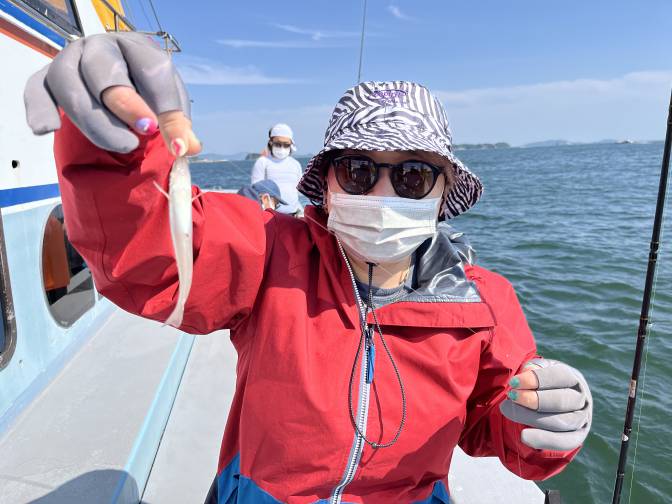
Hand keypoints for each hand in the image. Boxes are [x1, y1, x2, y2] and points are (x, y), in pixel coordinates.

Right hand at [24, 32, 199, 155]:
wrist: (118, 91)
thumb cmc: (147, 96)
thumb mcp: (168, 108)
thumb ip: (178, 125)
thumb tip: (187, 147)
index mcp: (138, 48)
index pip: (152, 71)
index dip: (165, 108)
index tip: (176, 142)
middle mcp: (100, 48)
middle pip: (105, 72)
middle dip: (126, 106)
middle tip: (145, 134)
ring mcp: (70, 61)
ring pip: (70, 86)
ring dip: (96, 122)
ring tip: (124, 146)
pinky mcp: (47, 80)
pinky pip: (36, 91)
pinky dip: (40, 110)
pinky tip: (50, 130)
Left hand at [499, 358, 591, 450]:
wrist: (546, 404)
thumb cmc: (539, 383)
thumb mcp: (537, 371)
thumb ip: (532, 369)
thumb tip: (526, 373)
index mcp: (573, 378)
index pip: (558, 377)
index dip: (535, 379)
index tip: (513, 382)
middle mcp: (582, 398)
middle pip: (560, 401)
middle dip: (533, 400)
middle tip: (511, 396)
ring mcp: (582, 419)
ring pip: (561, 422)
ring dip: (533, 418)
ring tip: (508, 411)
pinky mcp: (577, 437)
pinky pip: (563, 442)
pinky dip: (543, 439)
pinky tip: (523, 436)